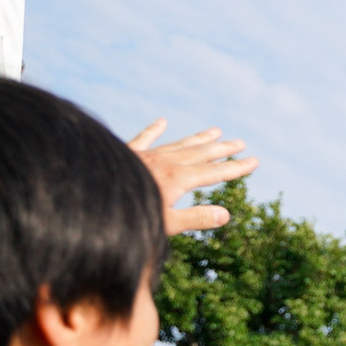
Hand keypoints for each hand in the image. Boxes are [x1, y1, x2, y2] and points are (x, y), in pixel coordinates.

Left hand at [128, 119, 258, 233]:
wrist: (91, 195)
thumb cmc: (130, 215)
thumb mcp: (167, 224)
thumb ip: (196, 218)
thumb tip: (226, 214)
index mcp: (179, 179)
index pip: (215, 172)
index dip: (236, 167)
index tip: (254, 161)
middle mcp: (166, 162)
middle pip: (201, 153)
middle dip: (222, 149)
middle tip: (240, 142)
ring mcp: (148, 155)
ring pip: (179, 143)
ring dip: (199, 138)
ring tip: (215, 130)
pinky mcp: (129, 153)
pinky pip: (145, 139)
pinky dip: (154, 130)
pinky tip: (162, 121)